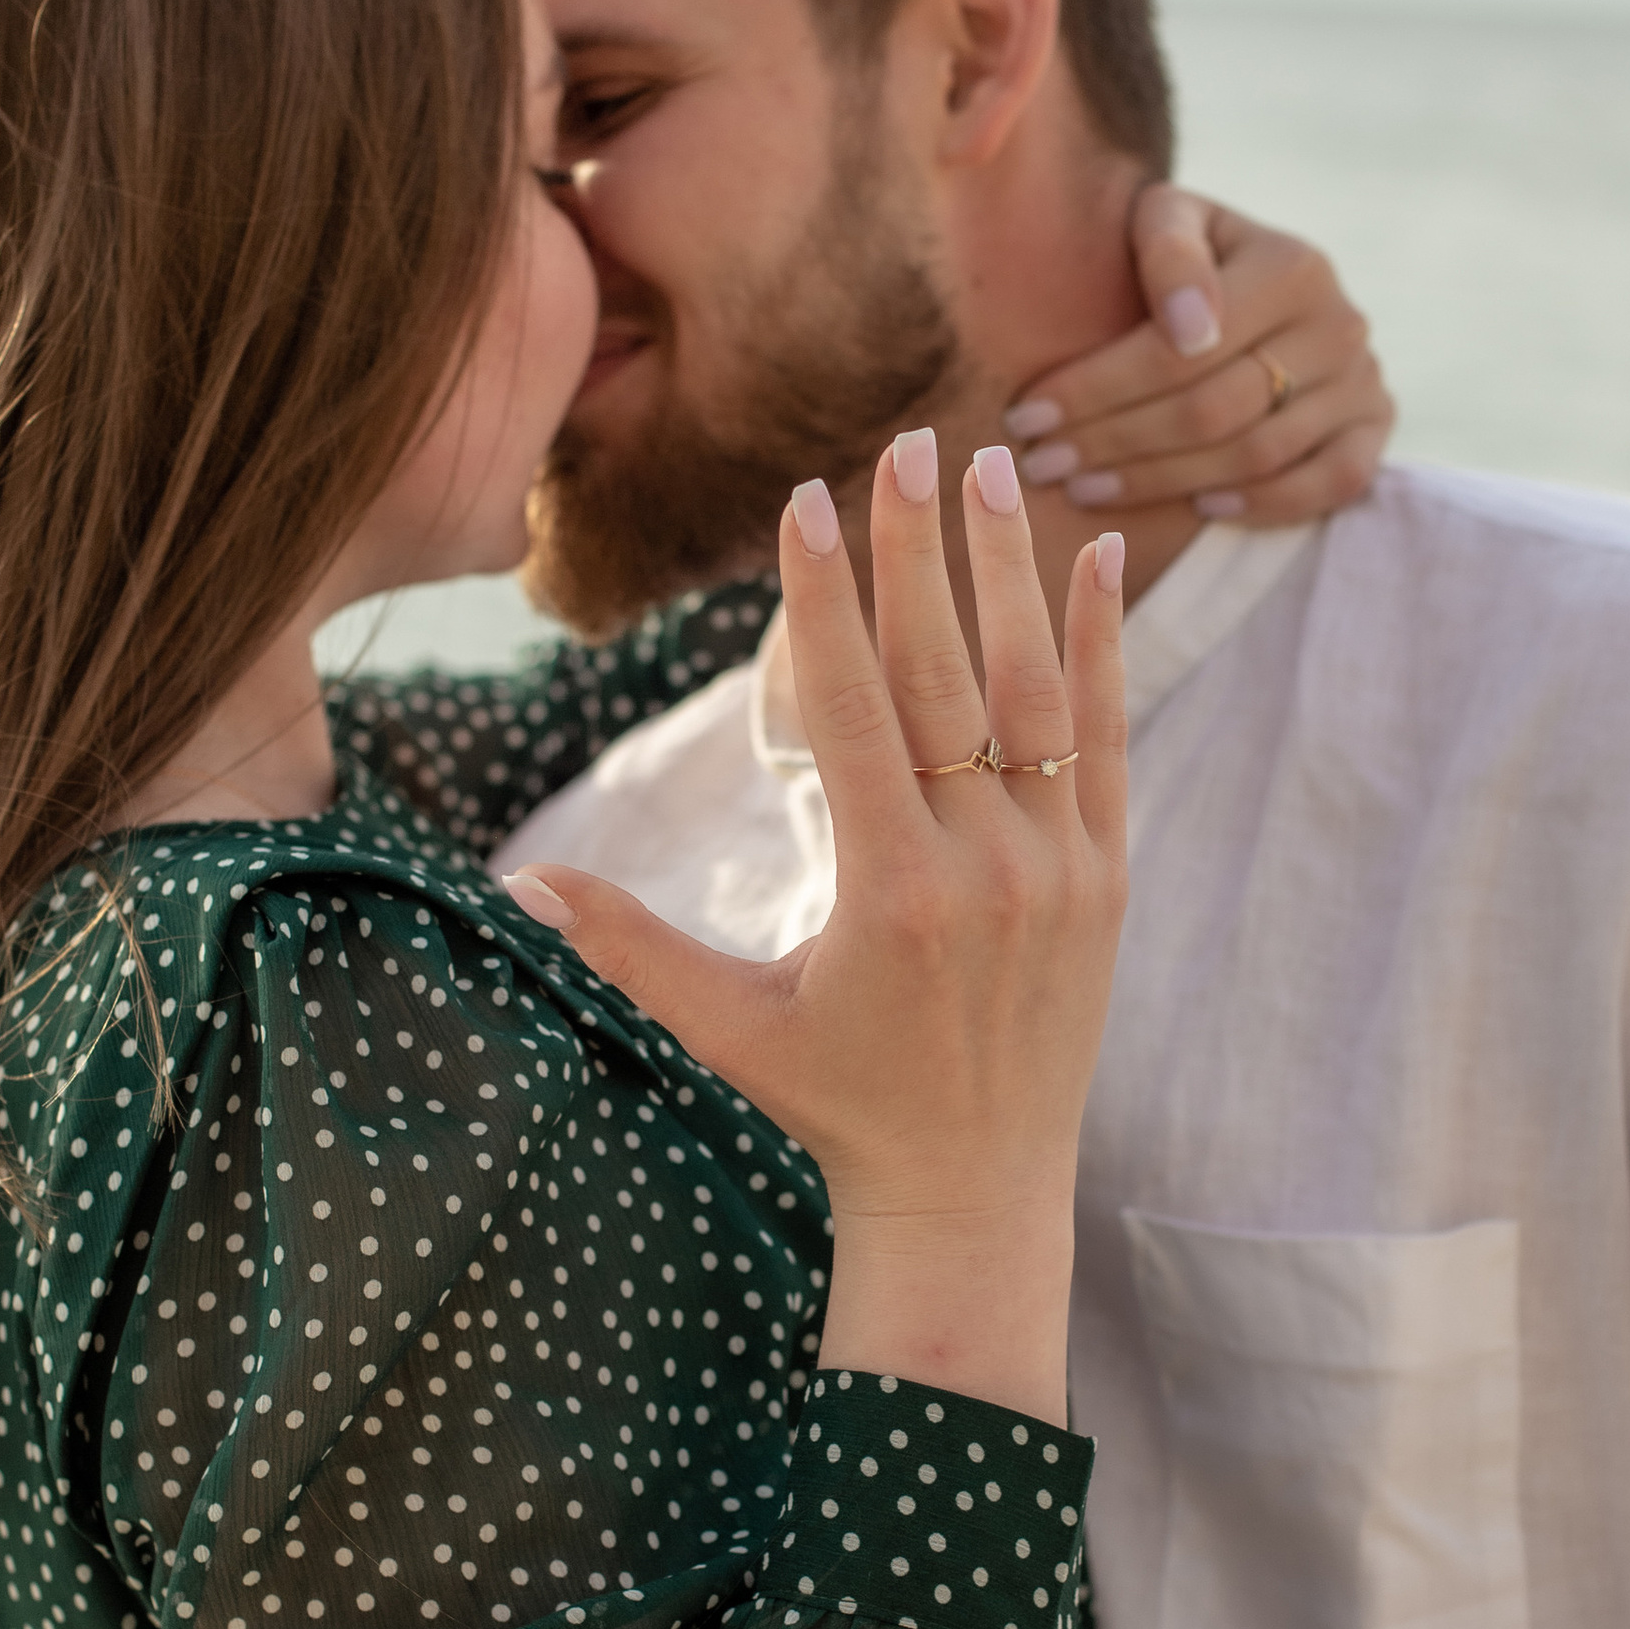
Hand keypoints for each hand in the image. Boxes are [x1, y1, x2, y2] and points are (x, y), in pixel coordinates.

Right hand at [508, 440, 1128, 1423]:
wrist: (975, 1189)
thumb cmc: (833, 1103)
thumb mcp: (725, 1028)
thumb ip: (628, 948)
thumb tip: (518, 883)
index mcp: (888, 895)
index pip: (855, 711)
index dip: (828, 601)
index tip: (811, 500)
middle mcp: (984, 872)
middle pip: (946, 679)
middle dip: (920, 552)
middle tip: (911, 440)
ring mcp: (1059, 872)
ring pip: (1037, 695)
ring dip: (1014, 573)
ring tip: (995, 466)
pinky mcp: (1108, 880)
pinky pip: (1111, 741)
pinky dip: (1105, 647)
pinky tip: (1101, 555)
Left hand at [1007, 186, 1393, 530]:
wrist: (1268, 284)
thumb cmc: (1192, 257)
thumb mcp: (1170, 220)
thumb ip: (1167, 249)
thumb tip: (1189, 331)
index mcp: (1292, 265)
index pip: (1178, 351)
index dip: (1095, 390)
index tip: (1026, 417)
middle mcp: (1340, 323)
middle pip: (1212, 410)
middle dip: (1114, 443)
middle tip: (1043, 465)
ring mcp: (1365, 381)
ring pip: (1257, 455)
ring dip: (1162, 483)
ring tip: (1085, 488)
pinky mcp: (1378, 429)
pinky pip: (1330, 485)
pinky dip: (1265, 504)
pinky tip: (1197, 511)